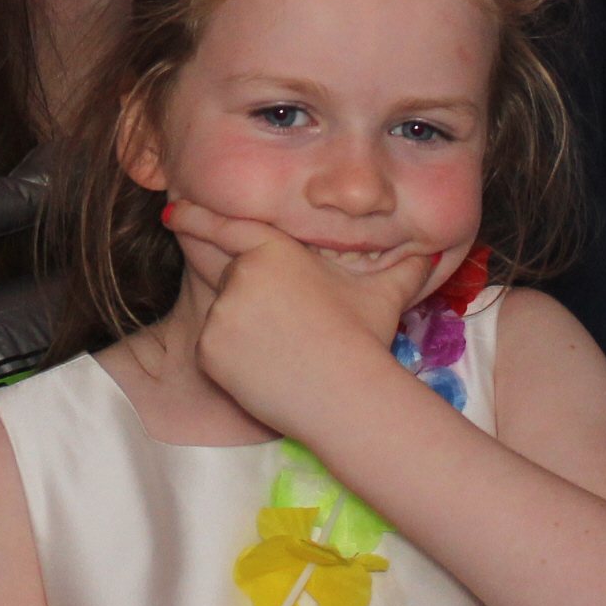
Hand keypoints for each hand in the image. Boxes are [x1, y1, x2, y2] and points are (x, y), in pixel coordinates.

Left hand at [164, 200, 449, 441]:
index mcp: (274, 249)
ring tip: (286, 355)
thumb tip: (432, 253)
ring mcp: (221, 313)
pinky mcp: (209, 350)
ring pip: (226, 318)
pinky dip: (235, 361)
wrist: (346, 395)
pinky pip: (216, 350)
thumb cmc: (364, 339)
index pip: (226, 226)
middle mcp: (240, 275)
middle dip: (252, 302)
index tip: (173, 210)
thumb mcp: (384, 295)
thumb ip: (404, 267)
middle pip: (234, 283)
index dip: (196, 216)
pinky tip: (268, 371)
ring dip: (246, 333)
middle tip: (282, 327)